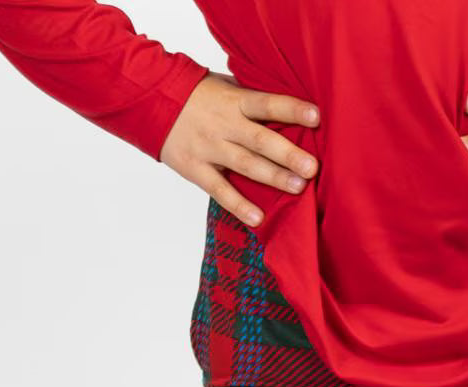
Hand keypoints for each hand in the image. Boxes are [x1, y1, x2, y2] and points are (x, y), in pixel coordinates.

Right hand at [160, 72, 319, 225]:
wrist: (150, 99)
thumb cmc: (198, 95)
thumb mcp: (225, 87)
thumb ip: (251, 101)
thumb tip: (289, 113)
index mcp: (234, 101)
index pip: (267, 103)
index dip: (291, 109)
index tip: (316, 117)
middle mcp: (224, 124)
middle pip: (260, 139)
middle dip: (288, 154)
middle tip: (312, 167)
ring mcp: (209, 148)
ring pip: (245, 165)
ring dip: (273, 177)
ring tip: (297, 188)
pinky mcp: (195, 168)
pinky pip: (220, 190)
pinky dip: (238, 205)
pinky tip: (258, 218)